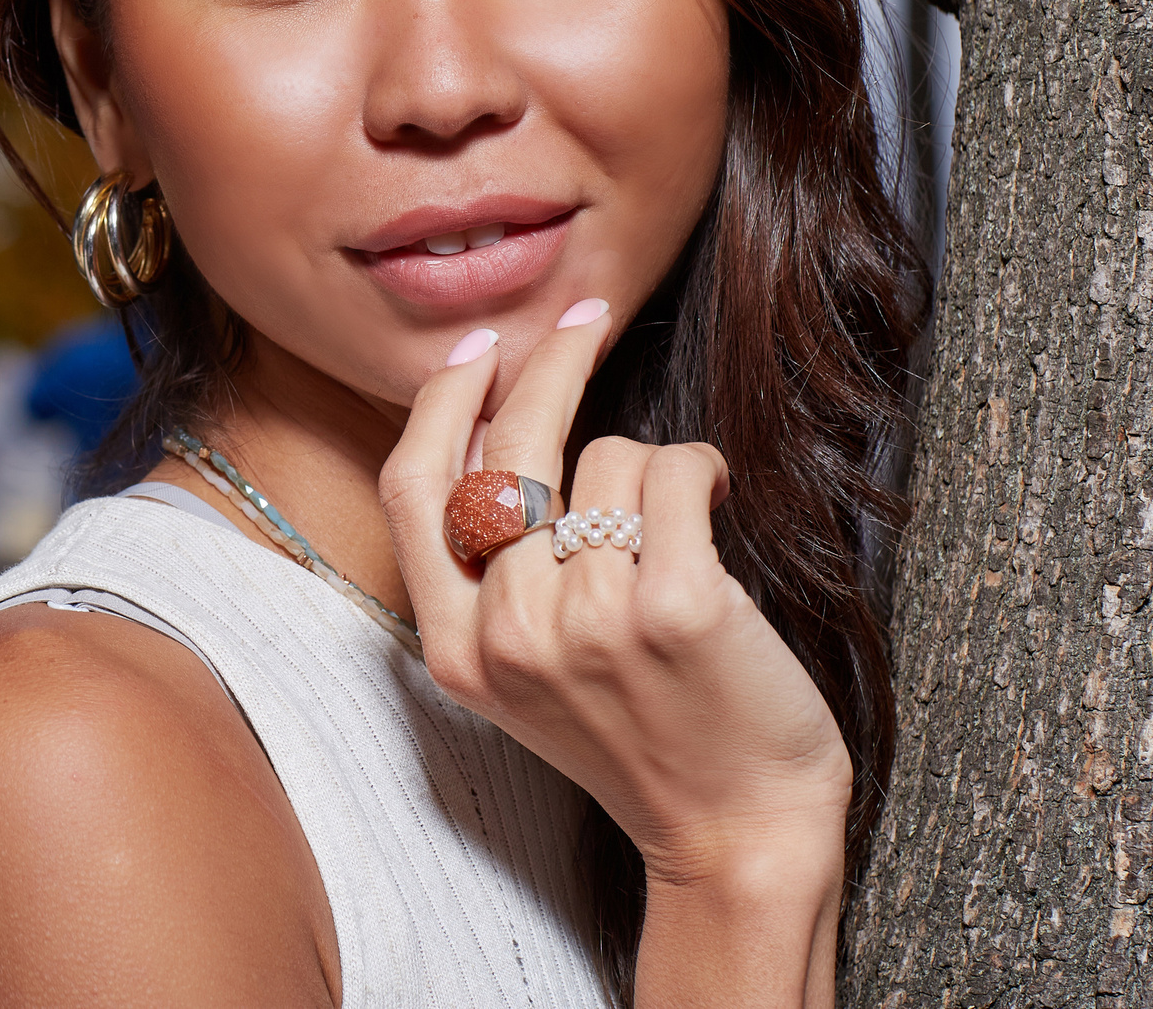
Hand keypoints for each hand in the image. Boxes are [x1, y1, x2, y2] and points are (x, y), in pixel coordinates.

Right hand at [378, 303, 851, 914]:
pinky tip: (715, 498)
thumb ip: (490, 574)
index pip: (415, 486)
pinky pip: (675, 472)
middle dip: (550, 363)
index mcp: (457, 651)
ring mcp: (590, 621)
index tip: (479, 352)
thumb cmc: (643, 736)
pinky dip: (702, 468)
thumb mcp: (524, 673)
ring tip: (678, 527)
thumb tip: (488, 425)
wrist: (737, 832)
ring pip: (605, 458)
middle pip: (509, 450)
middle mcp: (509, 633)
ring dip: (650, 469)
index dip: (443, 403)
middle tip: (586, 321)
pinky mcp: (676, 606)